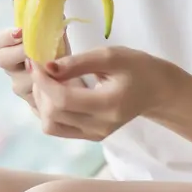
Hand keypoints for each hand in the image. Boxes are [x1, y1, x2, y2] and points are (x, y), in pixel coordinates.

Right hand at [0, 27, 82, 116]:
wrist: (72, 78)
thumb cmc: (60, 51)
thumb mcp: (55, 35)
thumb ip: (50, 24)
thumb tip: (56, 14)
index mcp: (10, 47)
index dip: (6, 36)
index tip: (21, 32)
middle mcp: (12, 67)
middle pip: (2, 59)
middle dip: (19, 53)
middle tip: (35, 50)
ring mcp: (20, 85)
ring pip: (20, 81)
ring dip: (36, 74)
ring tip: (53, 68)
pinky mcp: (32, 103)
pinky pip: (34, 100)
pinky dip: (46, 92)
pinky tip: (58, 86)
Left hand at [29, 46, 165, 140]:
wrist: (156, 90)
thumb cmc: (137, 67)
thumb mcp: (110, 56)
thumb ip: (78, 62)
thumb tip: (47, 67)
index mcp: (108, 105)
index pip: (63, 100)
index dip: (43, 81)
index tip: (36, 61)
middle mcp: (100, 126)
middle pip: (53, 114)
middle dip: (40, 88)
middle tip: (42, 66)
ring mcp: (94, 135)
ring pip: (51, 124)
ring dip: (42, 100)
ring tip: (49, 79)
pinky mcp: (89, 136)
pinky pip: (58, 127)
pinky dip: (50, 109)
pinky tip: (56, 90)